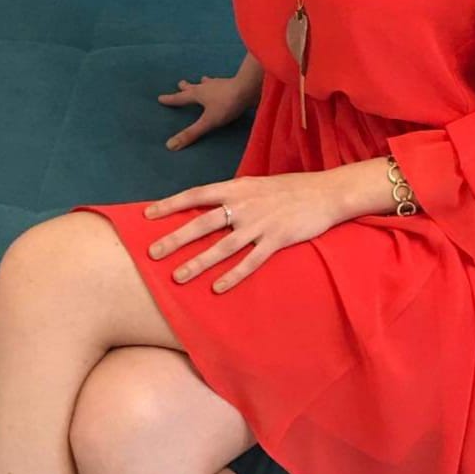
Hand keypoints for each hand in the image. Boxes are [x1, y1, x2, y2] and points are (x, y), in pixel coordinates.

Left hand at [141, 173, 343, 292]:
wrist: (326, 193)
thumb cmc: (290, 189)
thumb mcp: (257, 185)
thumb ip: (234, 196)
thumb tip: (209, 207)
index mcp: (237, 188)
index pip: (197, 194)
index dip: (172, 204)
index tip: (149, 215)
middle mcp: (244, 206)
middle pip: (202, 223)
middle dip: (175, 239)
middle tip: (153, 254)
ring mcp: (260, 224)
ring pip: (222, 247)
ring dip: (198, 262)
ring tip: (178, 276)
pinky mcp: (277, 240)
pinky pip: (250, 261)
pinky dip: (233, 275)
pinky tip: (217, 288)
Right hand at [157, 73, 251, 150]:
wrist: (250, 88)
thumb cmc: (227, 104)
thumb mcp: (208, 122)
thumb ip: (191, 133)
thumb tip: (169, 146)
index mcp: (199, 94)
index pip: (181, 98)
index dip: (171, 99)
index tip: (160, 98)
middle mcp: (208, 87)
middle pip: (194, 87)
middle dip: (186, 87)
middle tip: (181, 83)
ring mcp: (221, 84)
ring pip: (209, 82)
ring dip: (204, 83)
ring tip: (202, 79)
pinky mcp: (234, 85)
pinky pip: (223, 84)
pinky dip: (220, 84)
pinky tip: (225, 84)